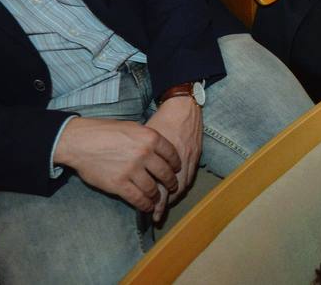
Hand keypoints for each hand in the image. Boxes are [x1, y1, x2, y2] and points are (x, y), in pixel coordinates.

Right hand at [52, 117, 180, 213]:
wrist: (81, 141)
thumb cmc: (104, 131)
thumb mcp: (132, 127)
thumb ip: (146, 138)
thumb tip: (157, 147)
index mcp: (150, 137)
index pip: (171, 154)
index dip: (176, 164)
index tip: (177, 169)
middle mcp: (145, 154)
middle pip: (165, 172)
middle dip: (171, 182)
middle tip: (172, 186)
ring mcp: (133, 170)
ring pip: (152, 188)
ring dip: (157, 196)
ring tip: (158, 198)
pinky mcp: (119, 184)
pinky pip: (138, 198)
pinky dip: (145, 204)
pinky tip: (147, 206)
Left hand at [144, 95, 202, 220]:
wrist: (183, 106)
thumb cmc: (161, 119)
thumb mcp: (144, 135)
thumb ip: (137, 153)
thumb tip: (125, 168)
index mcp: (156, 155)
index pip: (154, 185)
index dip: (150, 200)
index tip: (145, 210)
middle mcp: (172, 160)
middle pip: (169, 190)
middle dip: (163, 204)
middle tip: (156, 215)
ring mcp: (187, 159)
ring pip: (181, 185)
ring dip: (174, 197)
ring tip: (166, 206)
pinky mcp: (195, 156)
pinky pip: (190, 176)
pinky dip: (183, 186)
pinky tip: (178, 191)